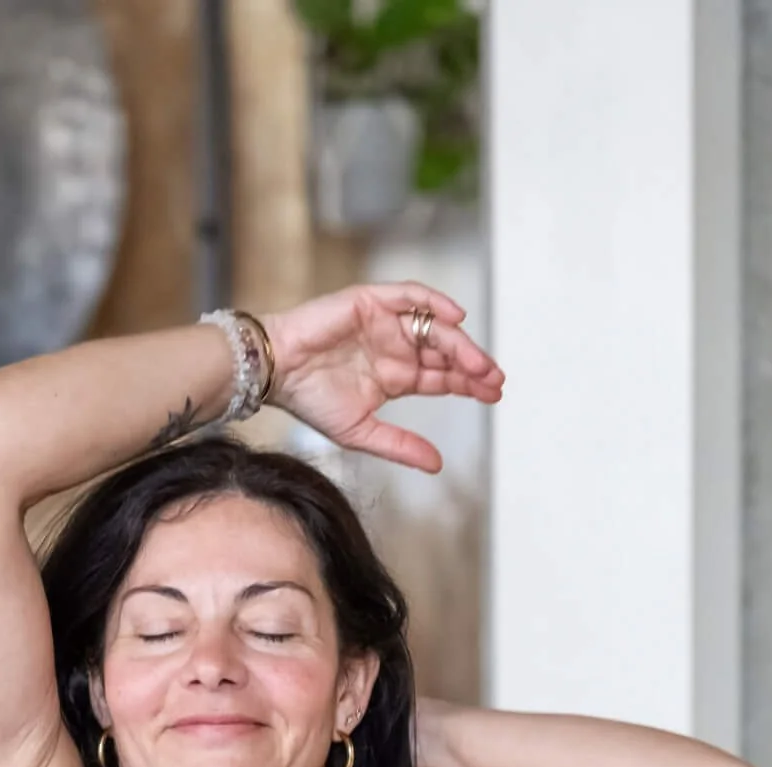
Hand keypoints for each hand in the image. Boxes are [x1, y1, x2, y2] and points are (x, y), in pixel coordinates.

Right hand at [262, 284, 502, 472]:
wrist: (276, 373)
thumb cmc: (309, 401)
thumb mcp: (362, 432)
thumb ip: (400, 446)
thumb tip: (437, 464)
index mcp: (393, 377)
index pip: (440, 378)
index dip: (467, 384)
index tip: (493, 395)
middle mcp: (393, 348)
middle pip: (444, 353)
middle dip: (472, 365)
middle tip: (495, 380)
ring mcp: (385, 323)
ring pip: (434, 328)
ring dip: (459, 343)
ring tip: (479, 362)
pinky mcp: (372, 302)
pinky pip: (411, 296)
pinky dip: (434, 303)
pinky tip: (456, 319)